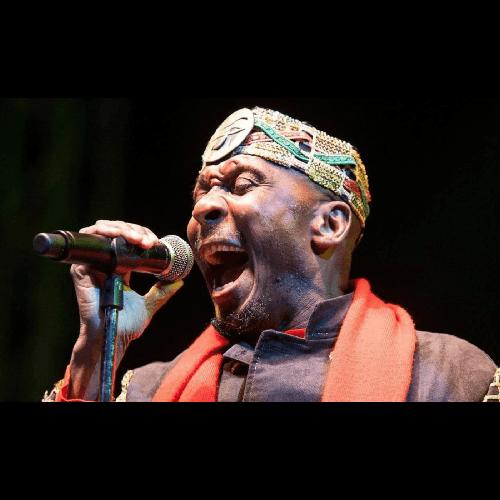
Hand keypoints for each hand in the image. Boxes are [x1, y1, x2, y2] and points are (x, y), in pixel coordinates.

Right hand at [71, 220, 183, 346]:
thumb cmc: (125, 325)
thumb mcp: (149, 305)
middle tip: (150, 240)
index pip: (127, 240)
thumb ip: (162, 292)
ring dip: (122, 228)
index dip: (141, 234)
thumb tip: (179, 281)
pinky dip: (106, 235)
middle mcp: (103, 264)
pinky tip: (122, 238)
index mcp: (117, 268)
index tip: (156, 242)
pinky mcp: (81, 271)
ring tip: (140, 238)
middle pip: (116, 232)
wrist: (111, 339)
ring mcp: (90, 266)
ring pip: (102, 233)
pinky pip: (90, 246)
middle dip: (135, 230)